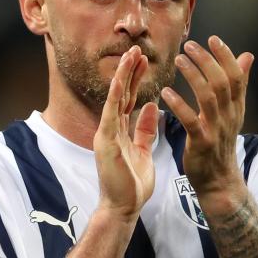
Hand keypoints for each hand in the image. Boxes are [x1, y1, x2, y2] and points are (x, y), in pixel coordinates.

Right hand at [94, 45, 159, 220]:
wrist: (123, 208)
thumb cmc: (132, 185)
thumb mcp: (144, 151)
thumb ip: (146, 130)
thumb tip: (152, 107)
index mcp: (120, 131)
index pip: (129, 99)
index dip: (136, 79)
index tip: (144, 60)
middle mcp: (110, 129)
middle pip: (121, 94)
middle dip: (129, 71)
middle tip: (137, 49)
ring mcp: (106, 135)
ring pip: (114, 99)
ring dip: (122, 77)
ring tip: (130, 56)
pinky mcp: (104, 143)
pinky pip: (110, 115)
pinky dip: (115, 97)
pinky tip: (121, 81)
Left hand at [161, 36, 254, 214]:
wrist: (219, 181)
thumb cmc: (221, 143)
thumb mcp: (232, 113)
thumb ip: (238, 84)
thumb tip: (248, 56)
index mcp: (236, 107)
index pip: (237, 76)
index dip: (226, 56)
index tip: (212, 39)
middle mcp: (229, 116)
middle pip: (222, 82)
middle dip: (207, 60)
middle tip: (190, 45)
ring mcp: (216, 130)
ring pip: (208, 97)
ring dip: (193, 76)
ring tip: (178, 60)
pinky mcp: (202, 143)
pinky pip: (191, 120)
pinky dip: (179, 104)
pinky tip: (166, 92)